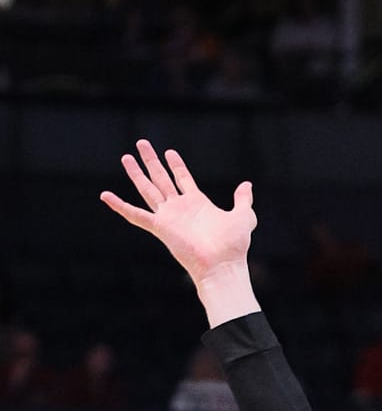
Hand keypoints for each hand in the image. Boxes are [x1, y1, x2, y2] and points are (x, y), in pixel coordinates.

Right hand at [100, 141, 256, 310]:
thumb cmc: (234, 247)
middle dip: (152, 161)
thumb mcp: (243, 217)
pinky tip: (105, 196)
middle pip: (162, 179)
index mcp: (197, 204)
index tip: (169, 152)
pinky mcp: (160, 227)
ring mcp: (168, 217)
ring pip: (148, 190)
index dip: (176, 166)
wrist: (222, 267)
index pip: (183, 179)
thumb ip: (243, 200)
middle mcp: (180, 209)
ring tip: (126, 157)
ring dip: (136, 173)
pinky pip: (135, 215)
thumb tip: (247, 185)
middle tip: (142, 143)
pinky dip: (120, 206)